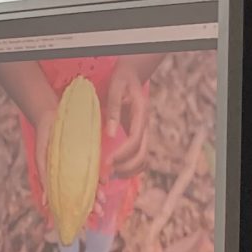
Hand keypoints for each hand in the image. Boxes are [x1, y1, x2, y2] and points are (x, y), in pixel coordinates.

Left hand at [106, 58, 153, 174]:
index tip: (108, 162)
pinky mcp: (138, 137)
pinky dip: (130, 168)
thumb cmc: (121, 80)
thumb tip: (111, 134)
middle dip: (126, 168)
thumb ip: (113, 110)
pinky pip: (139, 158)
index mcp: (141, 115)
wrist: (132, 76)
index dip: (123, 154)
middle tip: (107, 174)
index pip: (136, 140)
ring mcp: (143, 133)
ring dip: (129, 171)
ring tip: (110, 175)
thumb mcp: (115, 89)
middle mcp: (145, 127)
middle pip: (142, 155)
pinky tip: (116, 170)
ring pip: (143, 160)